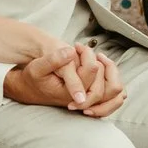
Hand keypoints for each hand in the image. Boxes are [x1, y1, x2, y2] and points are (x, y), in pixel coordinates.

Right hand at [3, 44, 125, 117]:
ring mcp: (90, 101)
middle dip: (103, 63)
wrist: (31, 89)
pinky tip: (100, 67)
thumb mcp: (37, 68)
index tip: (76, 46)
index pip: (92, 72)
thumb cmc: (34, 78)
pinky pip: (113, 93)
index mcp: (72, 94)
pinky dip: (112, 79)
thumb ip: (53, 60)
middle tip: (89, 52)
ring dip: (111, 71)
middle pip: (111, 85)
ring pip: (116, 90)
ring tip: (98, 59)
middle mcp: (85, 100)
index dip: (87, 55)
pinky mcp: (92, 98)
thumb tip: (71, 52)